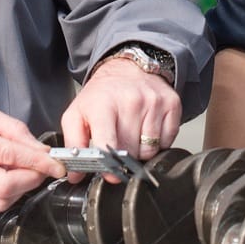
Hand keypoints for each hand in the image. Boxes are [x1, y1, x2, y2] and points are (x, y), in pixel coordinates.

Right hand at [0, 101, 64, 210]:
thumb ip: (13, 129)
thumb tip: (41, 150)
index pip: (8, 156)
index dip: (38, 161)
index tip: (57, 163)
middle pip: (5, 186)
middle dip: (32, 179)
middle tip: (44, 168)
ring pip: (0, 201)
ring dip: (22, 189)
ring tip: (26, 171)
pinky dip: (8, 195)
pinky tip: (11, 179)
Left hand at [61, 56, 179, 180]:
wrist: (127, 68)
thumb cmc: (102, 95)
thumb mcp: (77, 114)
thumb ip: (72, 144)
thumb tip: (75, 174)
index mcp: (103, 105)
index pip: (108, 144)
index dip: (109, 165)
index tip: (109, 174)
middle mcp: (131, 101)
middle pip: (131, 151)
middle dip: (123, 156)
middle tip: (118, 145)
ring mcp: (154, 102)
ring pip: (150, 150)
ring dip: (141, 150)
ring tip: (132, 135)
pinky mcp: (171, 104)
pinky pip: (167, 141)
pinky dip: (158, 142)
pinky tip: (147, 129)